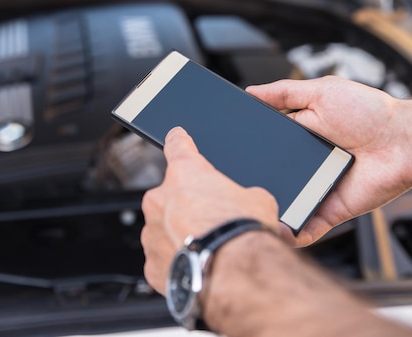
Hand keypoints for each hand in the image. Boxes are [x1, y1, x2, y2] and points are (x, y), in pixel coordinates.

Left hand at [140, 127, 278, 294]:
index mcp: (186, 174)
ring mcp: (152, 233)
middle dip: (188, 207)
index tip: (175, 136)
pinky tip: (199, 268)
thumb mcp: (259, 201)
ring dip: (181, 236)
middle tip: (211, 223)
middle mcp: (161, 199)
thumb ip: (243, 194)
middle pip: (171, 197)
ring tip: (209, 250)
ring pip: (164, 230)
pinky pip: (163, 259)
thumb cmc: (245, 233)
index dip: (178, 140)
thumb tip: (247, 204)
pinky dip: (177, 263)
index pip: (177, 146)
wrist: (235, 275)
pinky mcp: (152, 264)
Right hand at [246, 76, 411, 246]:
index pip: (263, 148)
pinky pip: (306, 228)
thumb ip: (284, 92)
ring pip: (282, 205)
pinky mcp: (328, 211)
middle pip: (268, 179)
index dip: (246, 151)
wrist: (404, 141)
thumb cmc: (370, 113)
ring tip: (248, 212)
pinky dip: (291, 235)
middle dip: (251, 185)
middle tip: (231, 188)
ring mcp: (314, 190)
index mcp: (296, 138)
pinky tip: (276, 232)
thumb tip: (251, 92)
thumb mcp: (321, 91)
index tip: (227, 154)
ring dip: (266, 210)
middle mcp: (302, 166)